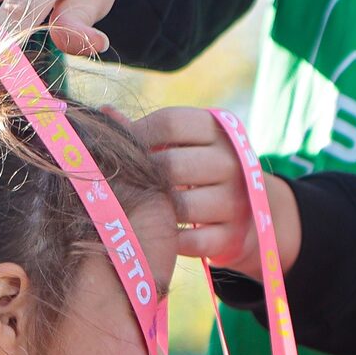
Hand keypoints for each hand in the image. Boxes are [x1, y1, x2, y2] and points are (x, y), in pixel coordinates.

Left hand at [134, 108, 301, 279]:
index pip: (171, 122)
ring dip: (156, 210)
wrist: (250, 213)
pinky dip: (170, 239)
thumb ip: (148, 131)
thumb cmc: (201, 171)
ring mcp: (237, 203)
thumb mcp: (185, 144)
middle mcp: (234, 164)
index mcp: (220, 132)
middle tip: (127, 182)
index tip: (122, 146)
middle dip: (144, 175)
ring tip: (142, 207)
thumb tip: (105, 113)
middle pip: (172, 165)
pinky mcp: (232, 237)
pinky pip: (189, 241)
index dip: (138, 132)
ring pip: (181, 207)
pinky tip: (161, 231)